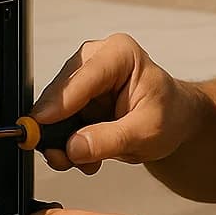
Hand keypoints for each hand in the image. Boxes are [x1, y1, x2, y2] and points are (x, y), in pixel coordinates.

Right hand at [31, 33, 193, 174]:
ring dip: (61, 139)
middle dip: (56, 127)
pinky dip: (66, 142)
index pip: (83, 78)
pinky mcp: (77, 97)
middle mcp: (97, 59)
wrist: (176, 121)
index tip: (40, 124)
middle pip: (61, 92)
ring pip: (54, 108)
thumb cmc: (170, 115)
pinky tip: (83, 155)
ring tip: (79, 160)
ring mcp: (84, 78)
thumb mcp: (146, 132)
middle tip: (60, 156)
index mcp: (120, 54)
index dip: (59, 103)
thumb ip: (109, 140)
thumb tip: (73, 147)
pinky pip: (58, 121)